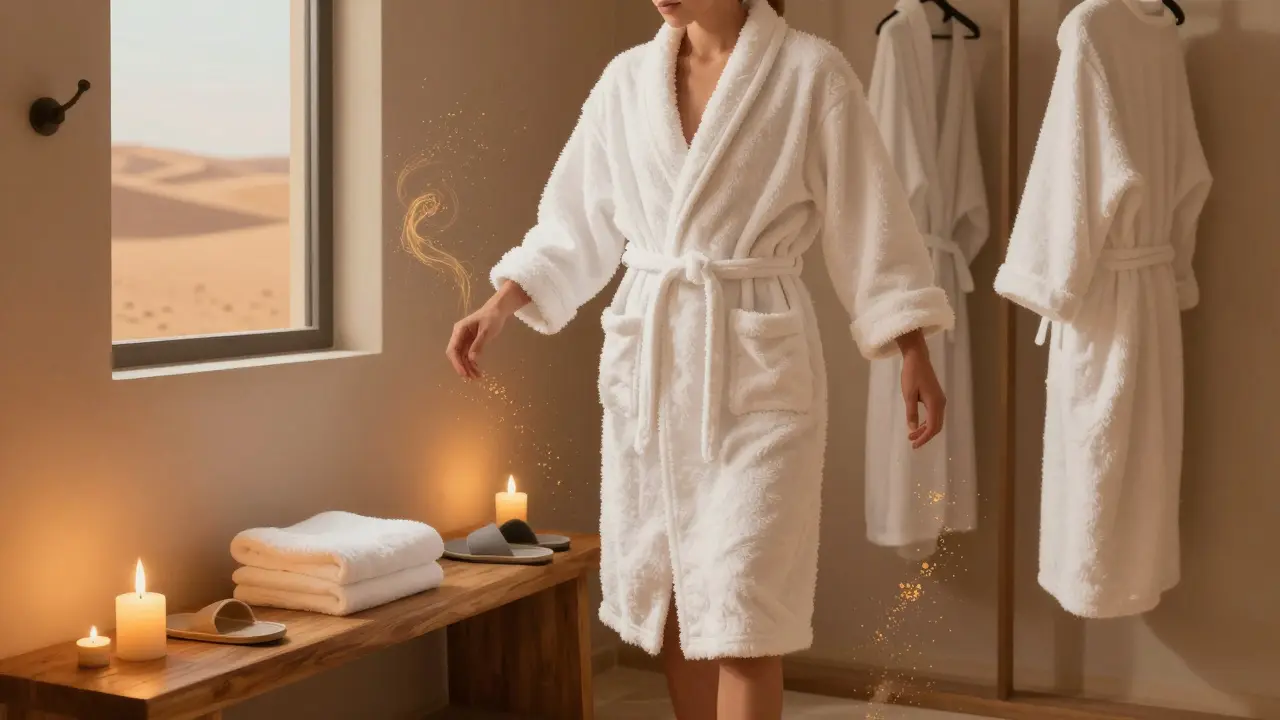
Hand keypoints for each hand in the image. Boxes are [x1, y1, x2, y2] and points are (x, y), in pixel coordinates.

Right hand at [446, 281, 529, 379]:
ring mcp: (464, 339)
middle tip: (471, 378)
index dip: (456, 363)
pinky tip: (478, 371)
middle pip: (456, 355)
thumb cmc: (492, 318)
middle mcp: (459, 335)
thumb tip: (471, 359)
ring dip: (468, 367)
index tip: (463, 373)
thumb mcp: (486, 331)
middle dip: (462, 367)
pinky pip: (468, 355)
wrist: (498, 310)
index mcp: (459, 330)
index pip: (453, 349)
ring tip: (477, 378)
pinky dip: (472, 363)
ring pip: (462, 357)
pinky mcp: (470, 342)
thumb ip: (479, 344)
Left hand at [897, 330, 945, 448]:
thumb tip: (913, 429)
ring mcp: (940, 400)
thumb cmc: (912, 374)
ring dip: (925, 429)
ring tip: (911, 435)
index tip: (914, 445)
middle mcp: (941, 403)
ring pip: (935, 421)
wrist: (918, 358)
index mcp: (935, 404)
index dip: (923, 438)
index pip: (932, 427)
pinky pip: (934, 415)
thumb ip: (911, 413)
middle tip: (911, 442)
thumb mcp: (908, 395)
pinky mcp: (937, 397)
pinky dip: (926, 422)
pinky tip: (917, 424)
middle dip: (924, 436)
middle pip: (936, 426)